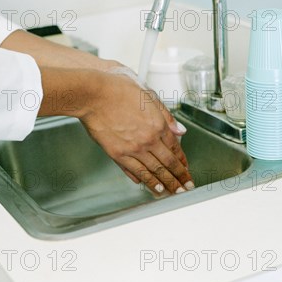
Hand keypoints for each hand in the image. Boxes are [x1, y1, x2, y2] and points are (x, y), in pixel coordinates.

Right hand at [80, 73, 193, 193]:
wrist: (94, 94)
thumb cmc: (118, 89)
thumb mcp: (149, 96)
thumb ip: (166, 115)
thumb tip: (180, 130)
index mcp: (158, 125)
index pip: (175, 149)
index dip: (182, 162)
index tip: (186, 170)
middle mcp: (148, 140)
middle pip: (167, 164)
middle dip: (178, 179)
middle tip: (185, 188)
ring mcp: (132, 149)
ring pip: (152, 171)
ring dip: (163, 184)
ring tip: (170, 192)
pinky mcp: (116, 154)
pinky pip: (132, 170)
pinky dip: (141, 179)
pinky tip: (146, 184)